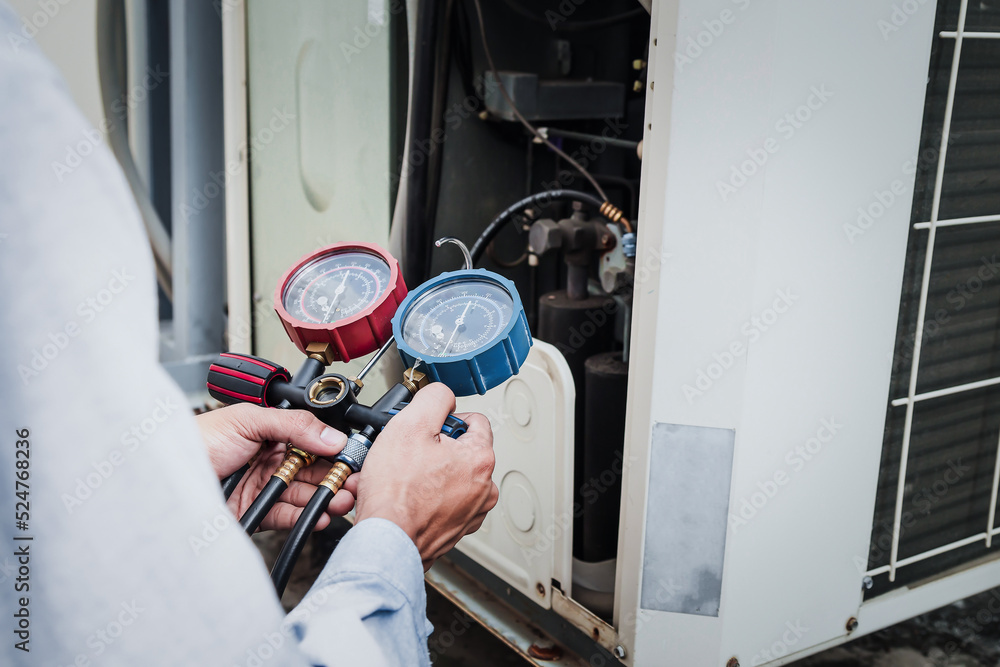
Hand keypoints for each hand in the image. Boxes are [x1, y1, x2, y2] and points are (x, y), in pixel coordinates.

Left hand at [196, 404, 357, 531]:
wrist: (163, 480)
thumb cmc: (195, 441)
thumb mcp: (248, 420)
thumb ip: (294, 426)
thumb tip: (331, 437)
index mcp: (270, 431)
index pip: (312, 440)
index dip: (334, 449)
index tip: (353, 456)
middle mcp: (269, 458)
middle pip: (313, 468)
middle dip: (337, 476)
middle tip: (355, 481)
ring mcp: (263, 485)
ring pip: (304, 492)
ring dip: (327, 496)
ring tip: (342, 500)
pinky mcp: (257, 511)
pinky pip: (288, 515)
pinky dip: (306, 516)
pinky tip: (320, 514)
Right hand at [354, 383, 498, 569]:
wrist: (387, 540)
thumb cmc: (397, 493)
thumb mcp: (410, 424)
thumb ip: (434, 399)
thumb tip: (443, 395)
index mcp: (481, 458)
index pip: (474, 420)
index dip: (445, 418)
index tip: (427, 428)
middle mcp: (485, 487)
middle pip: (460, 450)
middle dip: (432, 448)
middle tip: (406, 453)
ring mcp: (472, 511)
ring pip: (450, 477)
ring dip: (427, 474)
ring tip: (401, 477)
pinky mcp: (455, 530)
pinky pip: (443, 503)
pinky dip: (425, 498)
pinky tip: (405, 497)